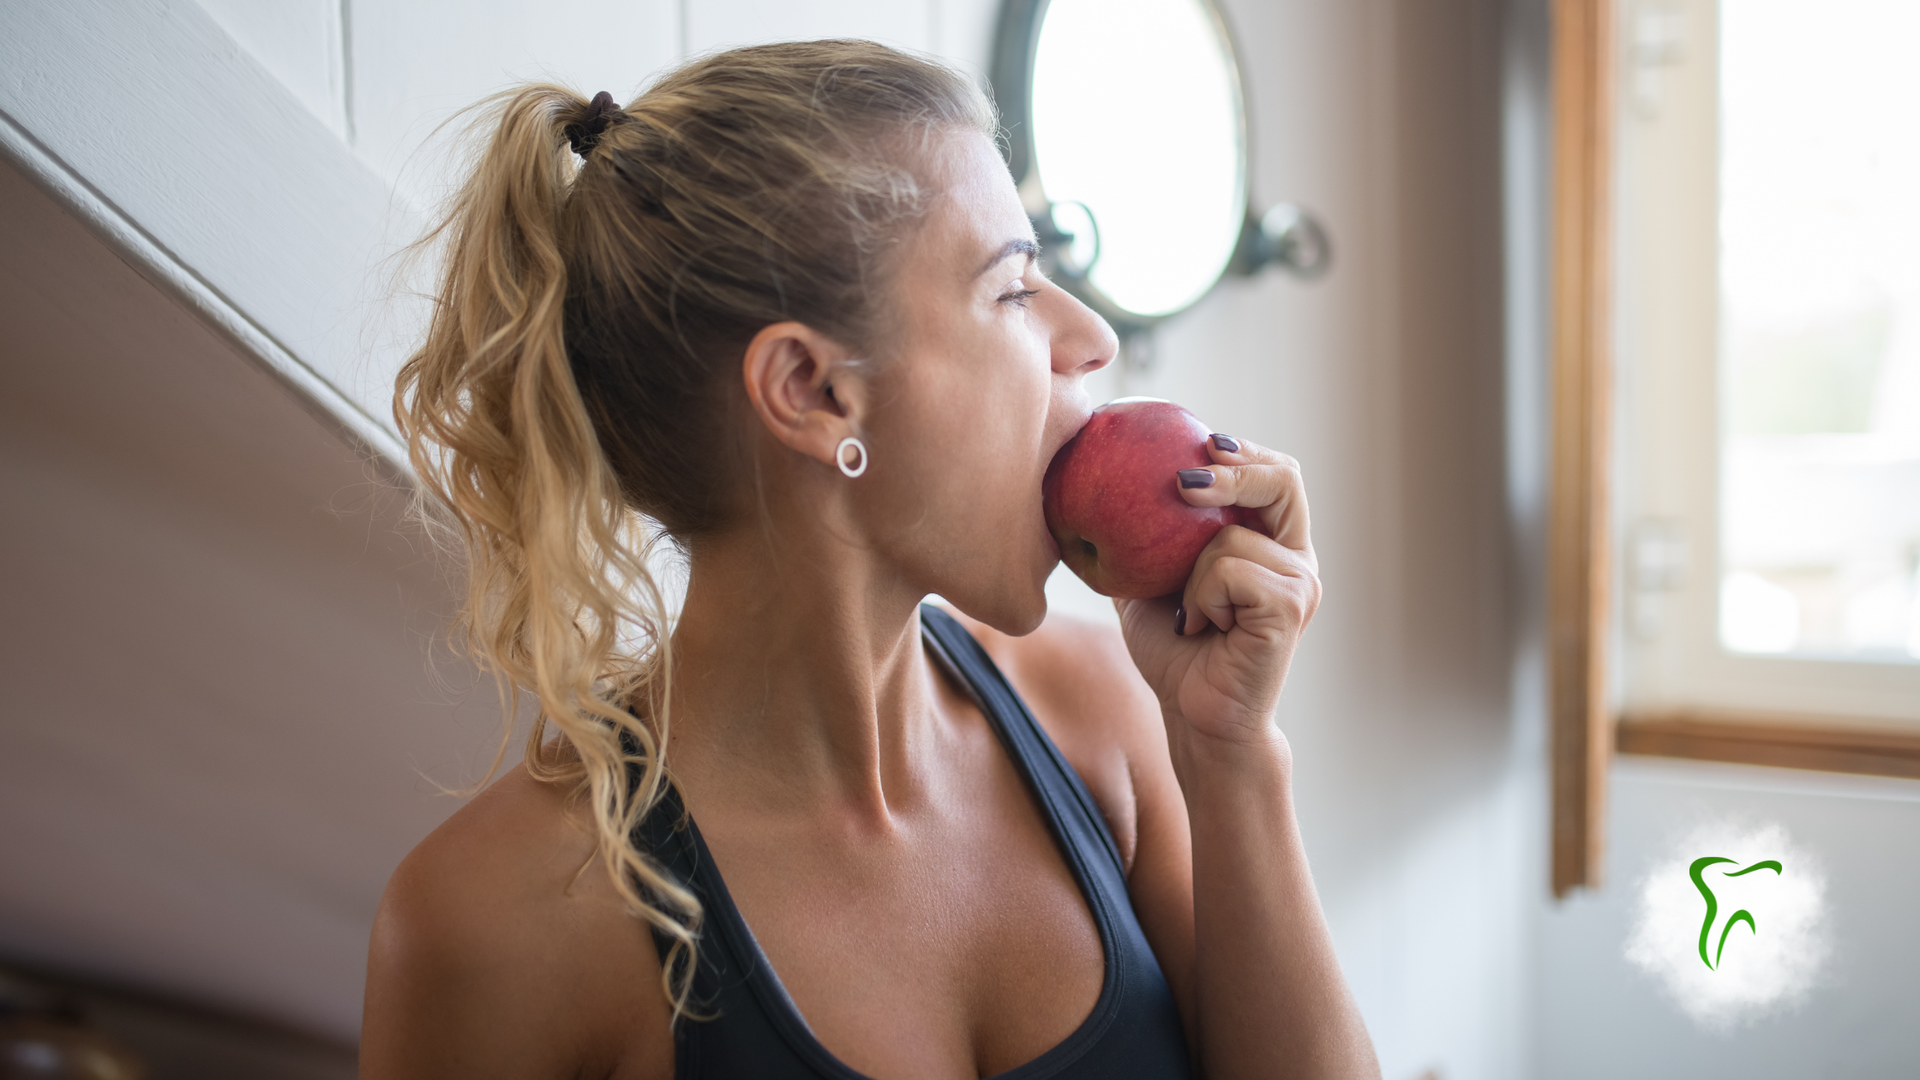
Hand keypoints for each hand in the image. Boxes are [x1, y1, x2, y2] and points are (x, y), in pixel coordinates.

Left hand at [1115, 436, 1319, 745]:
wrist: (1194, 716)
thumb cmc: (1173, 650)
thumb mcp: (1151, 578)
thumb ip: (1148, 531)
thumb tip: (1101, 474)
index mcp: (1273, 543)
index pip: (1274, 473)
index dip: (1242, 450)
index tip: (1198, 441)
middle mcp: (1296, 558)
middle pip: (1283, 477)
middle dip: (1234, 467)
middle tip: (1182, 480)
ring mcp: (1301, 582)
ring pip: (1231, 536)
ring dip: (1190, 573)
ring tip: (1191, 617)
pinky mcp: (1291, 607)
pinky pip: (1228, 570)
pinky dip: (1200, 598)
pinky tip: (1201, 629)